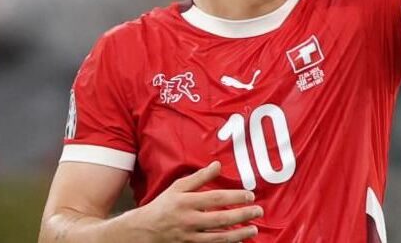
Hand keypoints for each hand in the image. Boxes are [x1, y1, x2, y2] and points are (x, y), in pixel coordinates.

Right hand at [127, 161, 261, 241]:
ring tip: (254, 229)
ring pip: (218, 238)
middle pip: (220, 219)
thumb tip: (218, 165)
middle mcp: (188, 220)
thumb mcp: (177, 187)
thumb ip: (199, 177)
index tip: (250, 195)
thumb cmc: (163, 206)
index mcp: (186, 202)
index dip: (235, 197)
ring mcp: (189, 237)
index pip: (215, 199)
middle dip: (242, 216)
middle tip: (258, 211)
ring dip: (238, 234)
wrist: (142, 231)